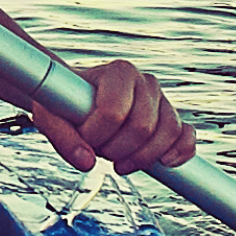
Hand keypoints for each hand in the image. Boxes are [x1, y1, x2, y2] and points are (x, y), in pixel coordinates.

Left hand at [29, 58, 190, 175]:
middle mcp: (146, 82)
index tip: (82, 135)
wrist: (77, 101)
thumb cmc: (63, 104)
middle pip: (142, 127)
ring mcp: (162, 101)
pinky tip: (164, 163)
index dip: (95, 134)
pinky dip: (181, 152)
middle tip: (97, 148)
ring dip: (140, 158)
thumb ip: (61, 136)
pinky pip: (186, 136)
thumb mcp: (49, 115)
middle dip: (115, 149)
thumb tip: (86, 162)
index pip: (114, 112)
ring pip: (168, 133)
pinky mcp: (170, 120)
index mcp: (120, 72)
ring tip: (117, 160)